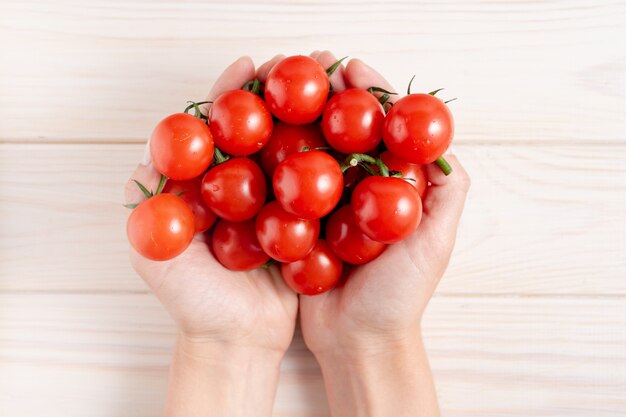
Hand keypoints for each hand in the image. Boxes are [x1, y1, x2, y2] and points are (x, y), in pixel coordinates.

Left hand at [124, 56, 298, 416]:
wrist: (237, 343)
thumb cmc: (193, 303)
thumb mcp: (155, 255)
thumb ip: (146, 204)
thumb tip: (149, 151)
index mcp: (204, 186)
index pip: (215, 128)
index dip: (229, 96)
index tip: (247, 67)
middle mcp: (240, 187)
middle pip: (259, 130)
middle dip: (279, 95)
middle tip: (302, 64)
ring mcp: (274, 203)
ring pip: (292, 151)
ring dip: (311, 119)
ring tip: (334, 87)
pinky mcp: (303, 223)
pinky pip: (318, 188)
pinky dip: (333, 162)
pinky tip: (351, 138)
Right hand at [298, 52, 470, 415]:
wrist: (357, 342)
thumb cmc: (400, 297)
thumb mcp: (435, 243)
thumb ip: (448, 191)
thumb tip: (443, 138)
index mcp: (389, 184)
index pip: (381, 126)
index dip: (368, 93)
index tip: (349, 67)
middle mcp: (354, 187)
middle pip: (338, 129)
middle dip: (321, 94)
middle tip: (303, 65)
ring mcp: (320, 204)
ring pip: (305, 150)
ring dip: (288, 117)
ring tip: (271, 87)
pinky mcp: (291, 223)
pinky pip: (277, 185)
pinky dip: (264, 159)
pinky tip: (251, 136)